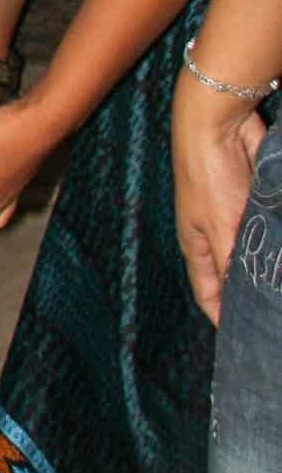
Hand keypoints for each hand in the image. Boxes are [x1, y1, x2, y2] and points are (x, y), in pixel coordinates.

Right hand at [173, 74, 266, 323]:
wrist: (218, 128)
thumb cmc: (207, 178)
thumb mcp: (222, 228)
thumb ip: (236, 265)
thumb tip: (248, 298)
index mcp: (198, 248)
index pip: (210, 296)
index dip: (224, 320)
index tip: (246, 344)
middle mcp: (217, 238)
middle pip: (236, 278)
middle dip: (254, 297)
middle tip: (275, 322)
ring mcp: (238, 220)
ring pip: (258, 256)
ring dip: (272, 270)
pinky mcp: (258, 203)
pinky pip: (272, 232)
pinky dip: (281, 244)